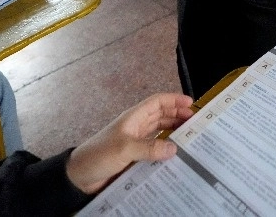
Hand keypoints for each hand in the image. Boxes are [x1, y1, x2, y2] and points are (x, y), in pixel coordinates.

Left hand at [65, 93, 193, 194]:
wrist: (79, 175)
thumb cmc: (99, 155)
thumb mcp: (125, 149)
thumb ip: (149, 148)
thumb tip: (174, 148)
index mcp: (133, 118)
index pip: (157, 102)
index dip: (173, 100)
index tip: (191, 104)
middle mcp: (136, 127)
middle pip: (161, 115)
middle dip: (178, 115)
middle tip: (196, 123)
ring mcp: (136, 141)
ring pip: (160, 131)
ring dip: (173, 131)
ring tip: (190, 137)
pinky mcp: (135, 156)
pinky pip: (155, 148)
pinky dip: (165, 148)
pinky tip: (175, 155)